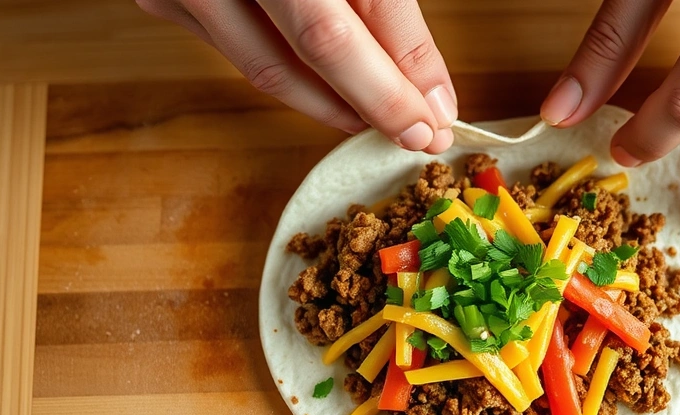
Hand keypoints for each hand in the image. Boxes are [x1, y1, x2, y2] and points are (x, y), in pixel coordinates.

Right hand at [136, 0, 457, 152]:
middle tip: (419, 135)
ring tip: (374, 122)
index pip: (375, 2)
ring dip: (334, 106)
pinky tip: (324, 91)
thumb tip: (421, 79)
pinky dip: (289, 79)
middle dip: (381, 102)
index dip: (413, 65)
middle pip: (324, 44)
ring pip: (273, 69)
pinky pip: (239, 55)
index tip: (440, 109)